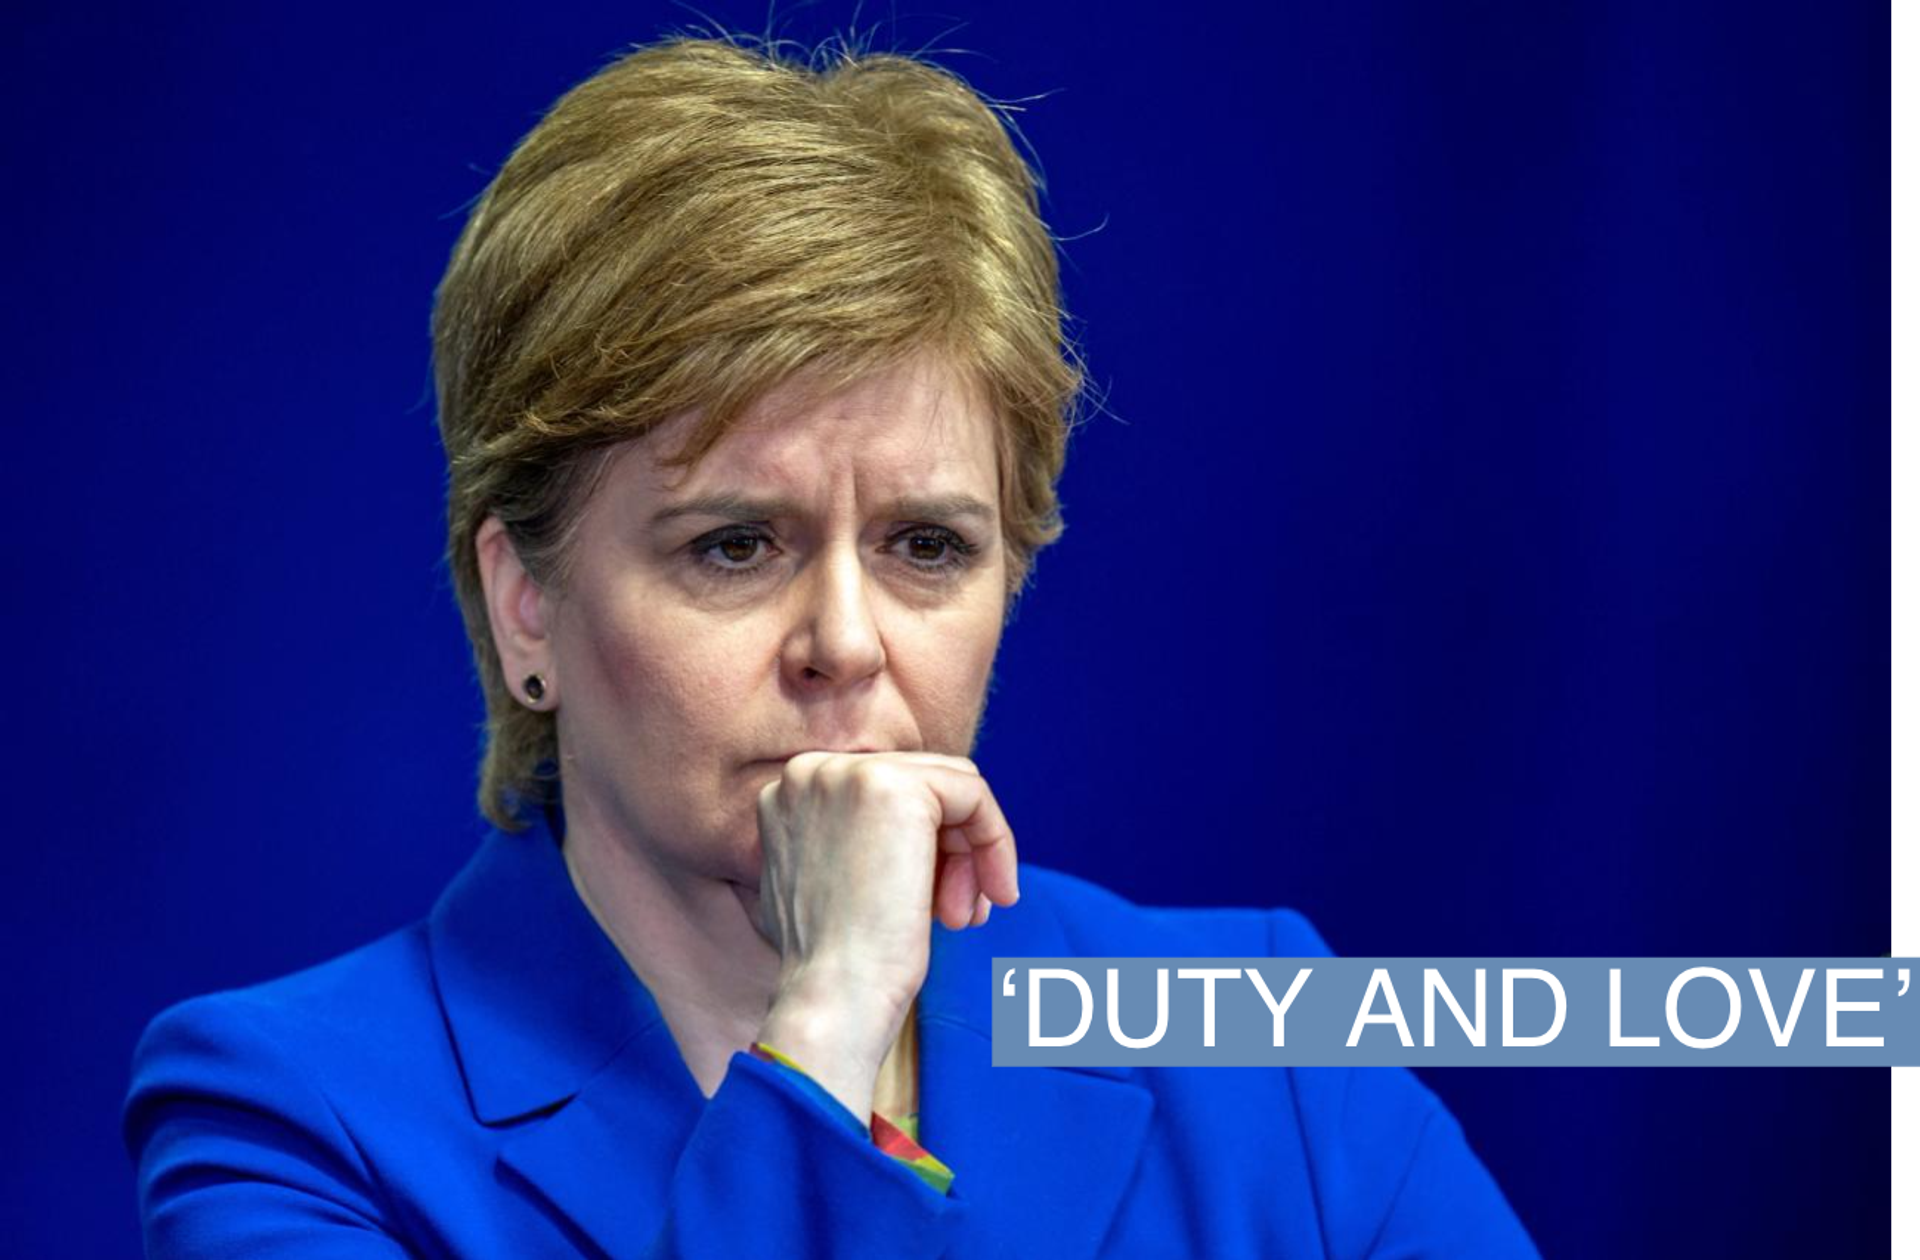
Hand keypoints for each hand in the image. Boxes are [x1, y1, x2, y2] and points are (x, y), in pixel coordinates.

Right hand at [751, 751, 1018, 1120]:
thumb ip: (855, 837)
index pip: (883, 792)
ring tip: (967, 917)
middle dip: (952, 850)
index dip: (922, 845)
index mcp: (786, 792)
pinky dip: (995, 840)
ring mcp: (848, 773)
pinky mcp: (895, 786)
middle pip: (918, 786)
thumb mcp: (828, 880)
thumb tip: (914, 827)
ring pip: (950, 788)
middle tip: (963, 913)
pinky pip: (972, 793)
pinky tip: (995, 895)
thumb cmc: (832, 962)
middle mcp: (809, 770)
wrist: (831, 998)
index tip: (940, 901)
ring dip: (971, 854)